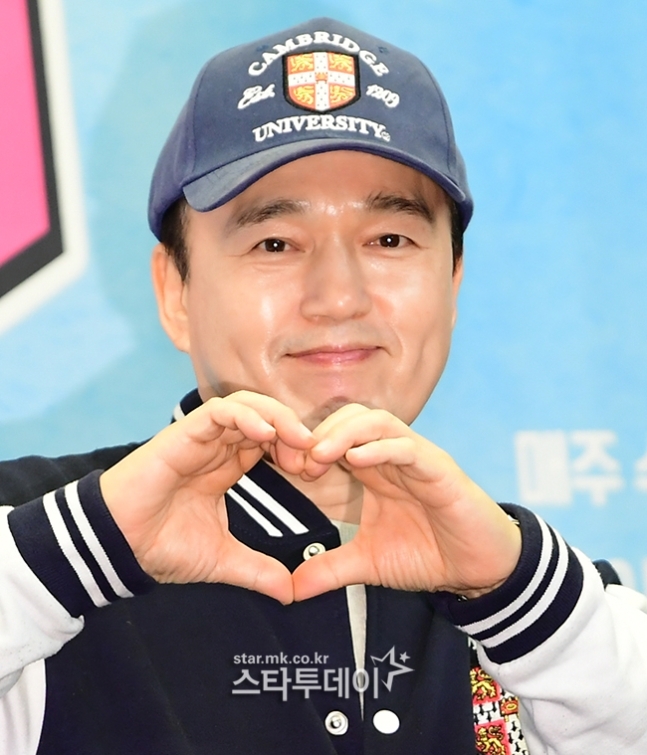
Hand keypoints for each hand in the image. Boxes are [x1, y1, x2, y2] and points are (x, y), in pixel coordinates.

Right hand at [99, 392, 312, 602]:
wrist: (118, 548)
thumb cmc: (160, 547)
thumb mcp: (222, 560)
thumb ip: (258, 571)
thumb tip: (291, 594)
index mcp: (227, 467)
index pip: (271, 442)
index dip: (296, 450)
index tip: (314, 473)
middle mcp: (216, 448)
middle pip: (265, 418)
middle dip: (294, 431)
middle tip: (313, 456)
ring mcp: (200, 438)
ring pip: (246, 406)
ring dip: (277, 418)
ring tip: (298, 440)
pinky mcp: (182, 434)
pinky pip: (218, 411)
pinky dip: (246, 415)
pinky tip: (265, 434)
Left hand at [292, 404, 520, 600]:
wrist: (479, 569)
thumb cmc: (428, 555)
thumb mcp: (368, 563)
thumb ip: (330, 569)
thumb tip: (290, 589)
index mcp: (372, 470)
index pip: (333, 439)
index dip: (304, 447)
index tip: (282, 468)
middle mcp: (390, 456)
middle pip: (349, 418)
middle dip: (318, 433)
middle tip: (297, 462)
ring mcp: (415, 457)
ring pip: (375, 421)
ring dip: (343, 432)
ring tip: (319, 455)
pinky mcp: (438, 467)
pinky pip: (406, 445)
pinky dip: (379, 447)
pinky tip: (356, 460)